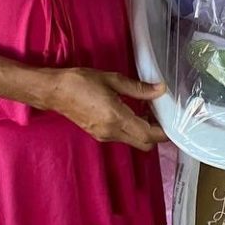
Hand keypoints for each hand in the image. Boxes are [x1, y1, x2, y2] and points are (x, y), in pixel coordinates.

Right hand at [45, 68, 167, 151]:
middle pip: (145, 144)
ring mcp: (105, 136)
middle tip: (159, 115)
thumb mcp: (112, 80)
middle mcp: (112, 132)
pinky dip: (132, 129)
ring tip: (146, 110)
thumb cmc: (80, 82)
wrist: (54, 91)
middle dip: (156, 134)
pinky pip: (123, 137)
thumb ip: (138, 88)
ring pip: (134, 141)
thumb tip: (160, 89)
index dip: (164, 132)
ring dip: (144, 131)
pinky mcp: (99, 135)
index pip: (149, 135)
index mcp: (117, 118)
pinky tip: (131, 112)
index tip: (171, 120)